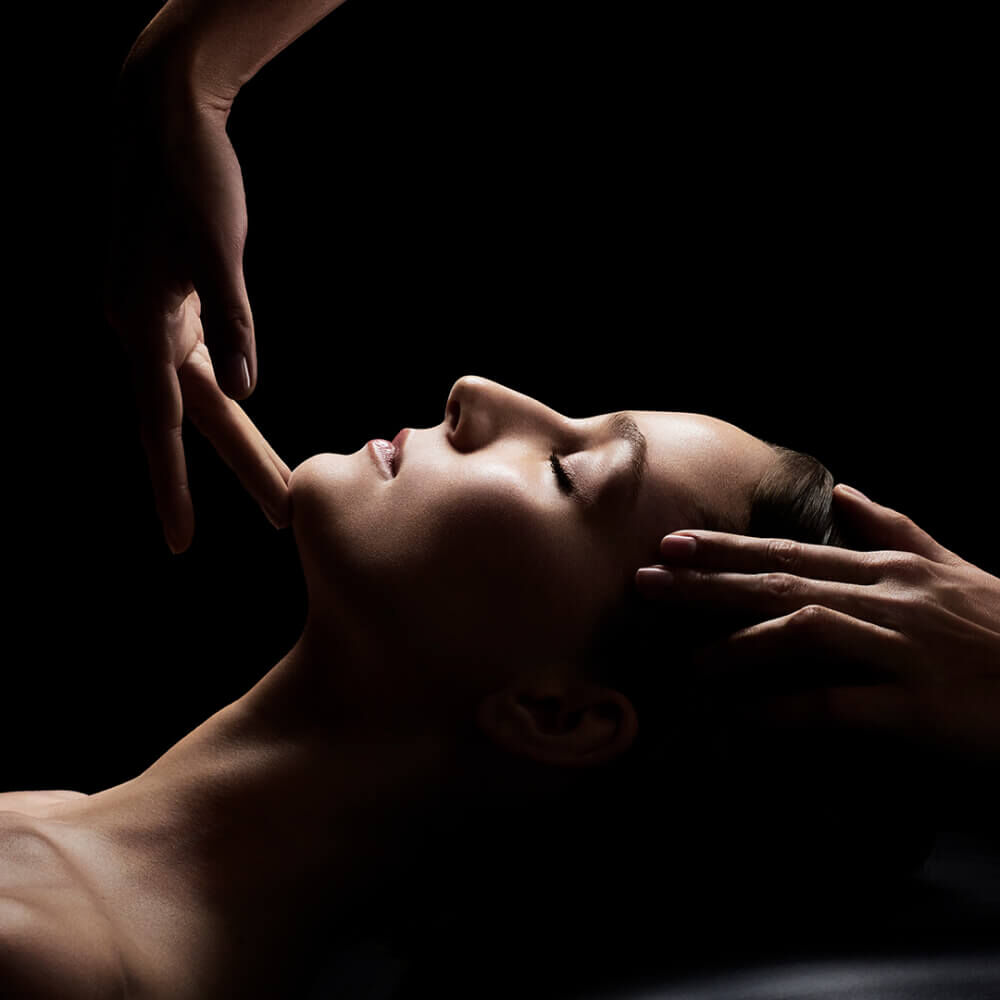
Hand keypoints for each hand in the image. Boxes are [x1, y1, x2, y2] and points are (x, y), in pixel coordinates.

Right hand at [104, 52, 277, 551]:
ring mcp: (155, 315)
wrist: (162, 114)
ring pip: (198, 394)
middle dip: (237, 465)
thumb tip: (245, 391)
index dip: (173, 485)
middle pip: (193, 416)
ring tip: (275, 483)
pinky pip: (198, 363)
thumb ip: (233, 321)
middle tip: (279, 512)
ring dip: (237, 439)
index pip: (164, 423)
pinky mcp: (172, 300)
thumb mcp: (217, 248)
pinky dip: (226, 393)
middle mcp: (141, 328)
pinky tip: (245, 418)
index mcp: (143, 324)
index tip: (180, 539)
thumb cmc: (191, 175)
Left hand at [635, 485, 999, 770]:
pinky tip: (744, 721)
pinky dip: (784, 711)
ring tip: (688, 664)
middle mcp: (890, 600)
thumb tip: (849, 493)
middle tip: (647, 581)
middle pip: (782, 584)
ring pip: (802, 633)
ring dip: (738, 647)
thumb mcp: (955, 570)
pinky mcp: (919, 707)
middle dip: (709, 583)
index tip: (671, 545)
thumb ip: (898, 533)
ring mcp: (904, 650)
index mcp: (892, 571)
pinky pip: (835, 705)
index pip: (793, 553)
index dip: (728, 550)